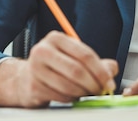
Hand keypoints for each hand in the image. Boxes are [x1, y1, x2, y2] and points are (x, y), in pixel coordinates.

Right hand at [0, 31, 117, 106]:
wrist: (25, 78)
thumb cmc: (55, 66)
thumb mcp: (74, 57)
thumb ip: (97, 62)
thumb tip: (111, 70)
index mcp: (56, 38)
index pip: (85, 54)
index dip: (101, 71)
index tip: (109, 82)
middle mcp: (43, 51)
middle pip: (77, 70)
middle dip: (94, 84)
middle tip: (101, 91)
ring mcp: (35, 69)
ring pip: (69, 86)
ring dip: (84, 93)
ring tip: (88, 92)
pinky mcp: (33, 87)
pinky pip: (61, 96)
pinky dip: (71, 99)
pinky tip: (72, 95)